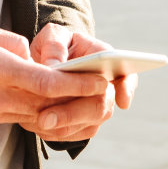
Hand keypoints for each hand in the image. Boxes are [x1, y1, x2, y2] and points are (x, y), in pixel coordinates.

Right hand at [0, 19, 108, 128]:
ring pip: (30, 114)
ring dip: (53, 107)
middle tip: (98, 92)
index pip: (47, 83)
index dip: (78, 85)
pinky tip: (37, 100)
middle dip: (74, 100)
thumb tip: (31, 55)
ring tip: (75, 97)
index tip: (100, 81)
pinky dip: (28, 110)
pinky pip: (10, 117)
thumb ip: (10, 42)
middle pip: (45, 104)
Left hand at [27, 24, 138, 142]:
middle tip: (46, 118)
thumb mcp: (52, 37)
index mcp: (102, 55)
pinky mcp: (89, 121)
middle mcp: (106, 81)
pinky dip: (61, 130)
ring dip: (66, 123)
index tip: (122, 100)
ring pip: (93, 120)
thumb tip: (54, 66)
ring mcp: (100, 103)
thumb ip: (54, 47)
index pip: (124, 70)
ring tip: (40, 122)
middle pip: (103, 102)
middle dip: (74, 111)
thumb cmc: (54, 46)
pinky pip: (81, 131)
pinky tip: (43, 126)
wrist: (45, 64)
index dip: (127, 86)